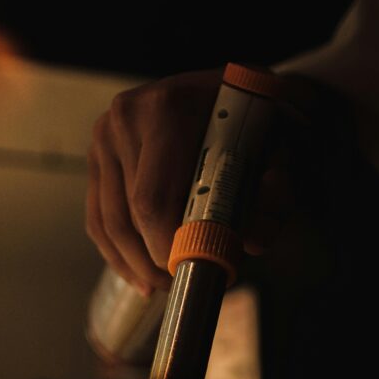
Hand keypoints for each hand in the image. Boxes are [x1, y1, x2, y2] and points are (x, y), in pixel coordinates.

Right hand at [86, 69, 296, 294]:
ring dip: (135, 264)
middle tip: (182, 283)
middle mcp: (127, 117)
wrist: (237, 94)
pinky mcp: (97, 156)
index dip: (165, 248)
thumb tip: (251, 241)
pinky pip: (98, 220)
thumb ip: (276, 194)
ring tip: (165, 284)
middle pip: (128, 218)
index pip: (152, 201)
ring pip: (109, 224)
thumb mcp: (281, 153)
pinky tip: (141, 276)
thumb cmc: (258, 125)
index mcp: (169, 109)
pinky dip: (117, 254)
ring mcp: (105, 135)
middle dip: (154, 261)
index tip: (188, 270)